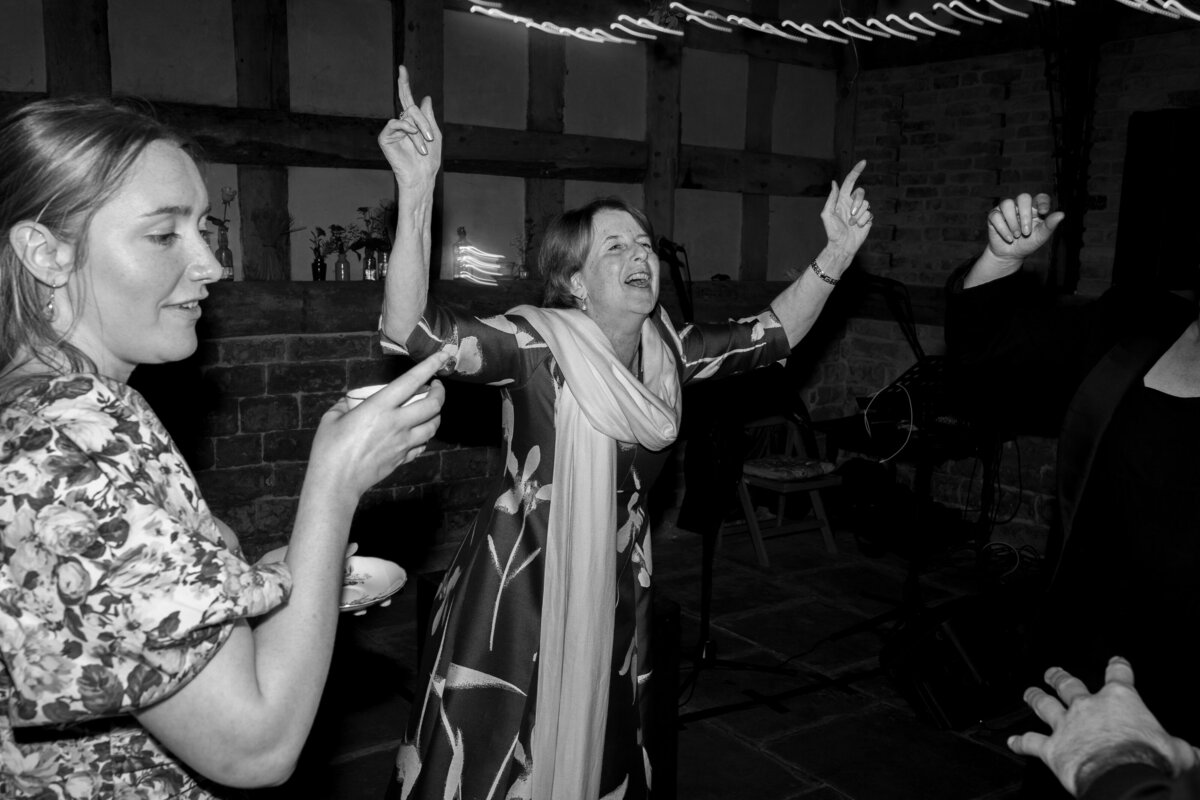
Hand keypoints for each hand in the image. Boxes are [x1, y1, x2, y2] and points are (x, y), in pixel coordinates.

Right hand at [308, 349, 449, 497]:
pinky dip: (425, 436)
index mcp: (379, 407)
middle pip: (433, 404)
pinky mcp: (403, 458)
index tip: (442, 356)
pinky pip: (423, 445)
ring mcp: (403, 442)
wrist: (336, 483)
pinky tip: (418, 433)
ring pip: (433, 426)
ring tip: (430, 409)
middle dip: (440, 392)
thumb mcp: (331, 419)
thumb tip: (350, 402)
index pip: (412, 381)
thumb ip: (344, 405)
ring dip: (436, 414)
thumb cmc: (329, 449)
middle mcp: (397, 423)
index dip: (430, 366)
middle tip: (437, 386)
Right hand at [378, 66, 441, 193]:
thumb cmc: (430, 159)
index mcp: (412, 120)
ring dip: (420, 131)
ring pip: (407, 115)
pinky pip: (395, 123)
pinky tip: (413, 135)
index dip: (404, 83)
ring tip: (425, 148)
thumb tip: (425, 97)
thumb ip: (429, 116)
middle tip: (431, 138)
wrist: (422, 176)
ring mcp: (392, 130)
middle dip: (423, 120)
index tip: (402, 68)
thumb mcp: (435, 134)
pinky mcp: (385, 138)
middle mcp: (400, 122)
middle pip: (410, 106)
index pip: (407, 98)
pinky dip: (406, 128)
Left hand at [821, 159, 872, 258]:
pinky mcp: (867, 218)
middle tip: (851, 215)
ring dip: (858, 215)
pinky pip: (870, 214)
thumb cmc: (832, 231)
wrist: (842, 245)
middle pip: (861, 192)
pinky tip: (858, 227)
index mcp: (842, 199)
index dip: (856, 171)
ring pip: (866, 204)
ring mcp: (860, 210)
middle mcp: (852, 203)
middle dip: (857, 203)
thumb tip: (834, 182)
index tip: (863, 162)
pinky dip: (863, 221)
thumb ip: (831, 198)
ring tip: (851, 224)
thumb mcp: (827, 214)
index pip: (850, 182)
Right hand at [985, 192, 1063, 267]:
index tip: (1043, 212)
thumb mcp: (1041, 236)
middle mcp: (1020, 206)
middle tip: (1026, 232)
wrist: (1011, 255)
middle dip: (1025, 214)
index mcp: (1035, 208)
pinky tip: (1009, 238)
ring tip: (1017, 236)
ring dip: (1013, 222)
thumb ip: (1050, 225)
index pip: (1040, 197)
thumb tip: (1062, 214)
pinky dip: (1002, 228)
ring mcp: (1006, 210)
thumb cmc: (1028, 243)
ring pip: (1007, 204)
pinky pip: (995, 216)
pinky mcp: (993, 216)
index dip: (1042, 201)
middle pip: (1023, 197)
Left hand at [1008, 657, 1195, 795]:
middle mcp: (1089, 707)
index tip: (1116, 661)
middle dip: (1060, 677)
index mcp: (1121, 701)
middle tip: (1052, 672)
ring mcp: (1067, 726)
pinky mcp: (1052, 748)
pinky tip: (1012, 742)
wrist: (1124, 779)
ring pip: (1046, 705)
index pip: (1119, 676)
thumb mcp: (1179, 752)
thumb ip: (1182, 748)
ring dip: (1035, 697)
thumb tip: (1196, 755)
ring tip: (1029, 692)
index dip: (1118, 666)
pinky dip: (1021, 742)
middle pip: (1069, 685)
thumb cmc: (1152, 762)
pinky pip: (1032, 743)